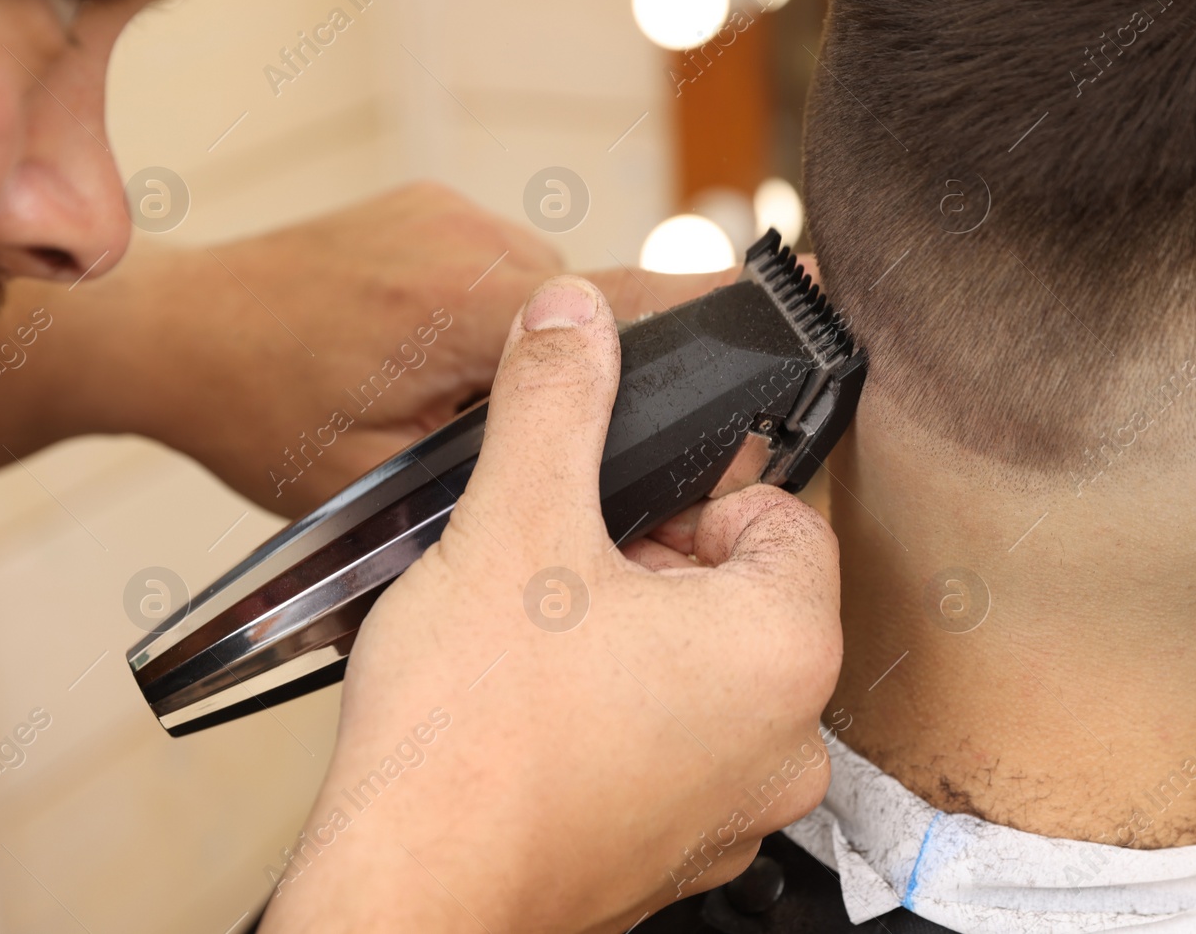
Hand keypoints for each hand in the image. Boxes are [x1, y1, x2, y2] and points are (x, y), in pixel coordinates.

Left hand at [0, 182, 737, 512]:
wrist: (175, 329)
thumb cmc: (260, 417)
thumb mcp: (381, 486)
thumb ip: (498, 470)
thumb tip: (595, 470)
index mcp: (459, 308)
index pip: (628, 304)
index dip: (714, 319)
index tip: (788, 315)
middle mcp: (467, 238)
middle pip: (603, 306)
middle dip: (601, 374)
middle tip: (555, 438)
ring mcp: (451, 210)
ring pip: (558, 290)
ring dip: (545, 349)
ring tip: (467, 397)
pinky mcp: (436, 205)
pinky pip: (513, 265)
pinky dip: (505, 316)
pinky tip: (442, 355)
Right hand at [259, 276, 841, 932]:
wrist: (407, 901)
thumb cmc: (470, 743)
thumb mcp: (514, 524)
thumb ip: (557, 400)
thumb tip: (575, 319)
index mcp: (788, 649)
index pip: (781, 513)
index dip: (688, 495)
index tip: (612, 511)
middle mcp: (788, 740)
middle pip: (739, 591)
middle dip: (651, 564)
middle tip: (557, 578)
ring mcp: (736, 809)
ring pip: (699, 671)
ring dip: (626, 640)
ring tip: (535, 650)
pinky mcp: (675, 853)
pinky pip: (668, 746)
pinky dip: (612, 718)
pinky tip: (534, 719)